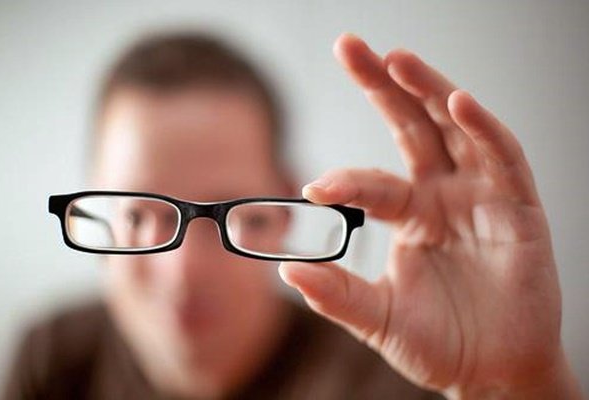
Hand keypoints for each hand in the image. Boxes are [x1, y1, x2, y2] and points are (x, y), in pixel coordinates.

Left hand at [279, 34, 581, 397]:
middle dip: (383, 85)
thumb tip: (287, 271)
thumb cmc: (439, 342)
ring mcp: (480, 196)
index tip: (314, 188)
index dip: (345, 181)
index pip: (372, 183)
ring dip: (428, 90)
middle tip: (350, 47)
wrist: (493, 373)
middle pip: (410, 126)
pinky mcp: (518, 208)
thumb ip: (338, 295)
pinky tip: (456, 102)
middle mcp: (443, 195)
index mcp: (410, 214)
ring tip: (397, 59)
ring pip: (454, 129)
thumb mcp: (379, 318)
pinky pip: (502, 157)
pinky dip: (482, 129)